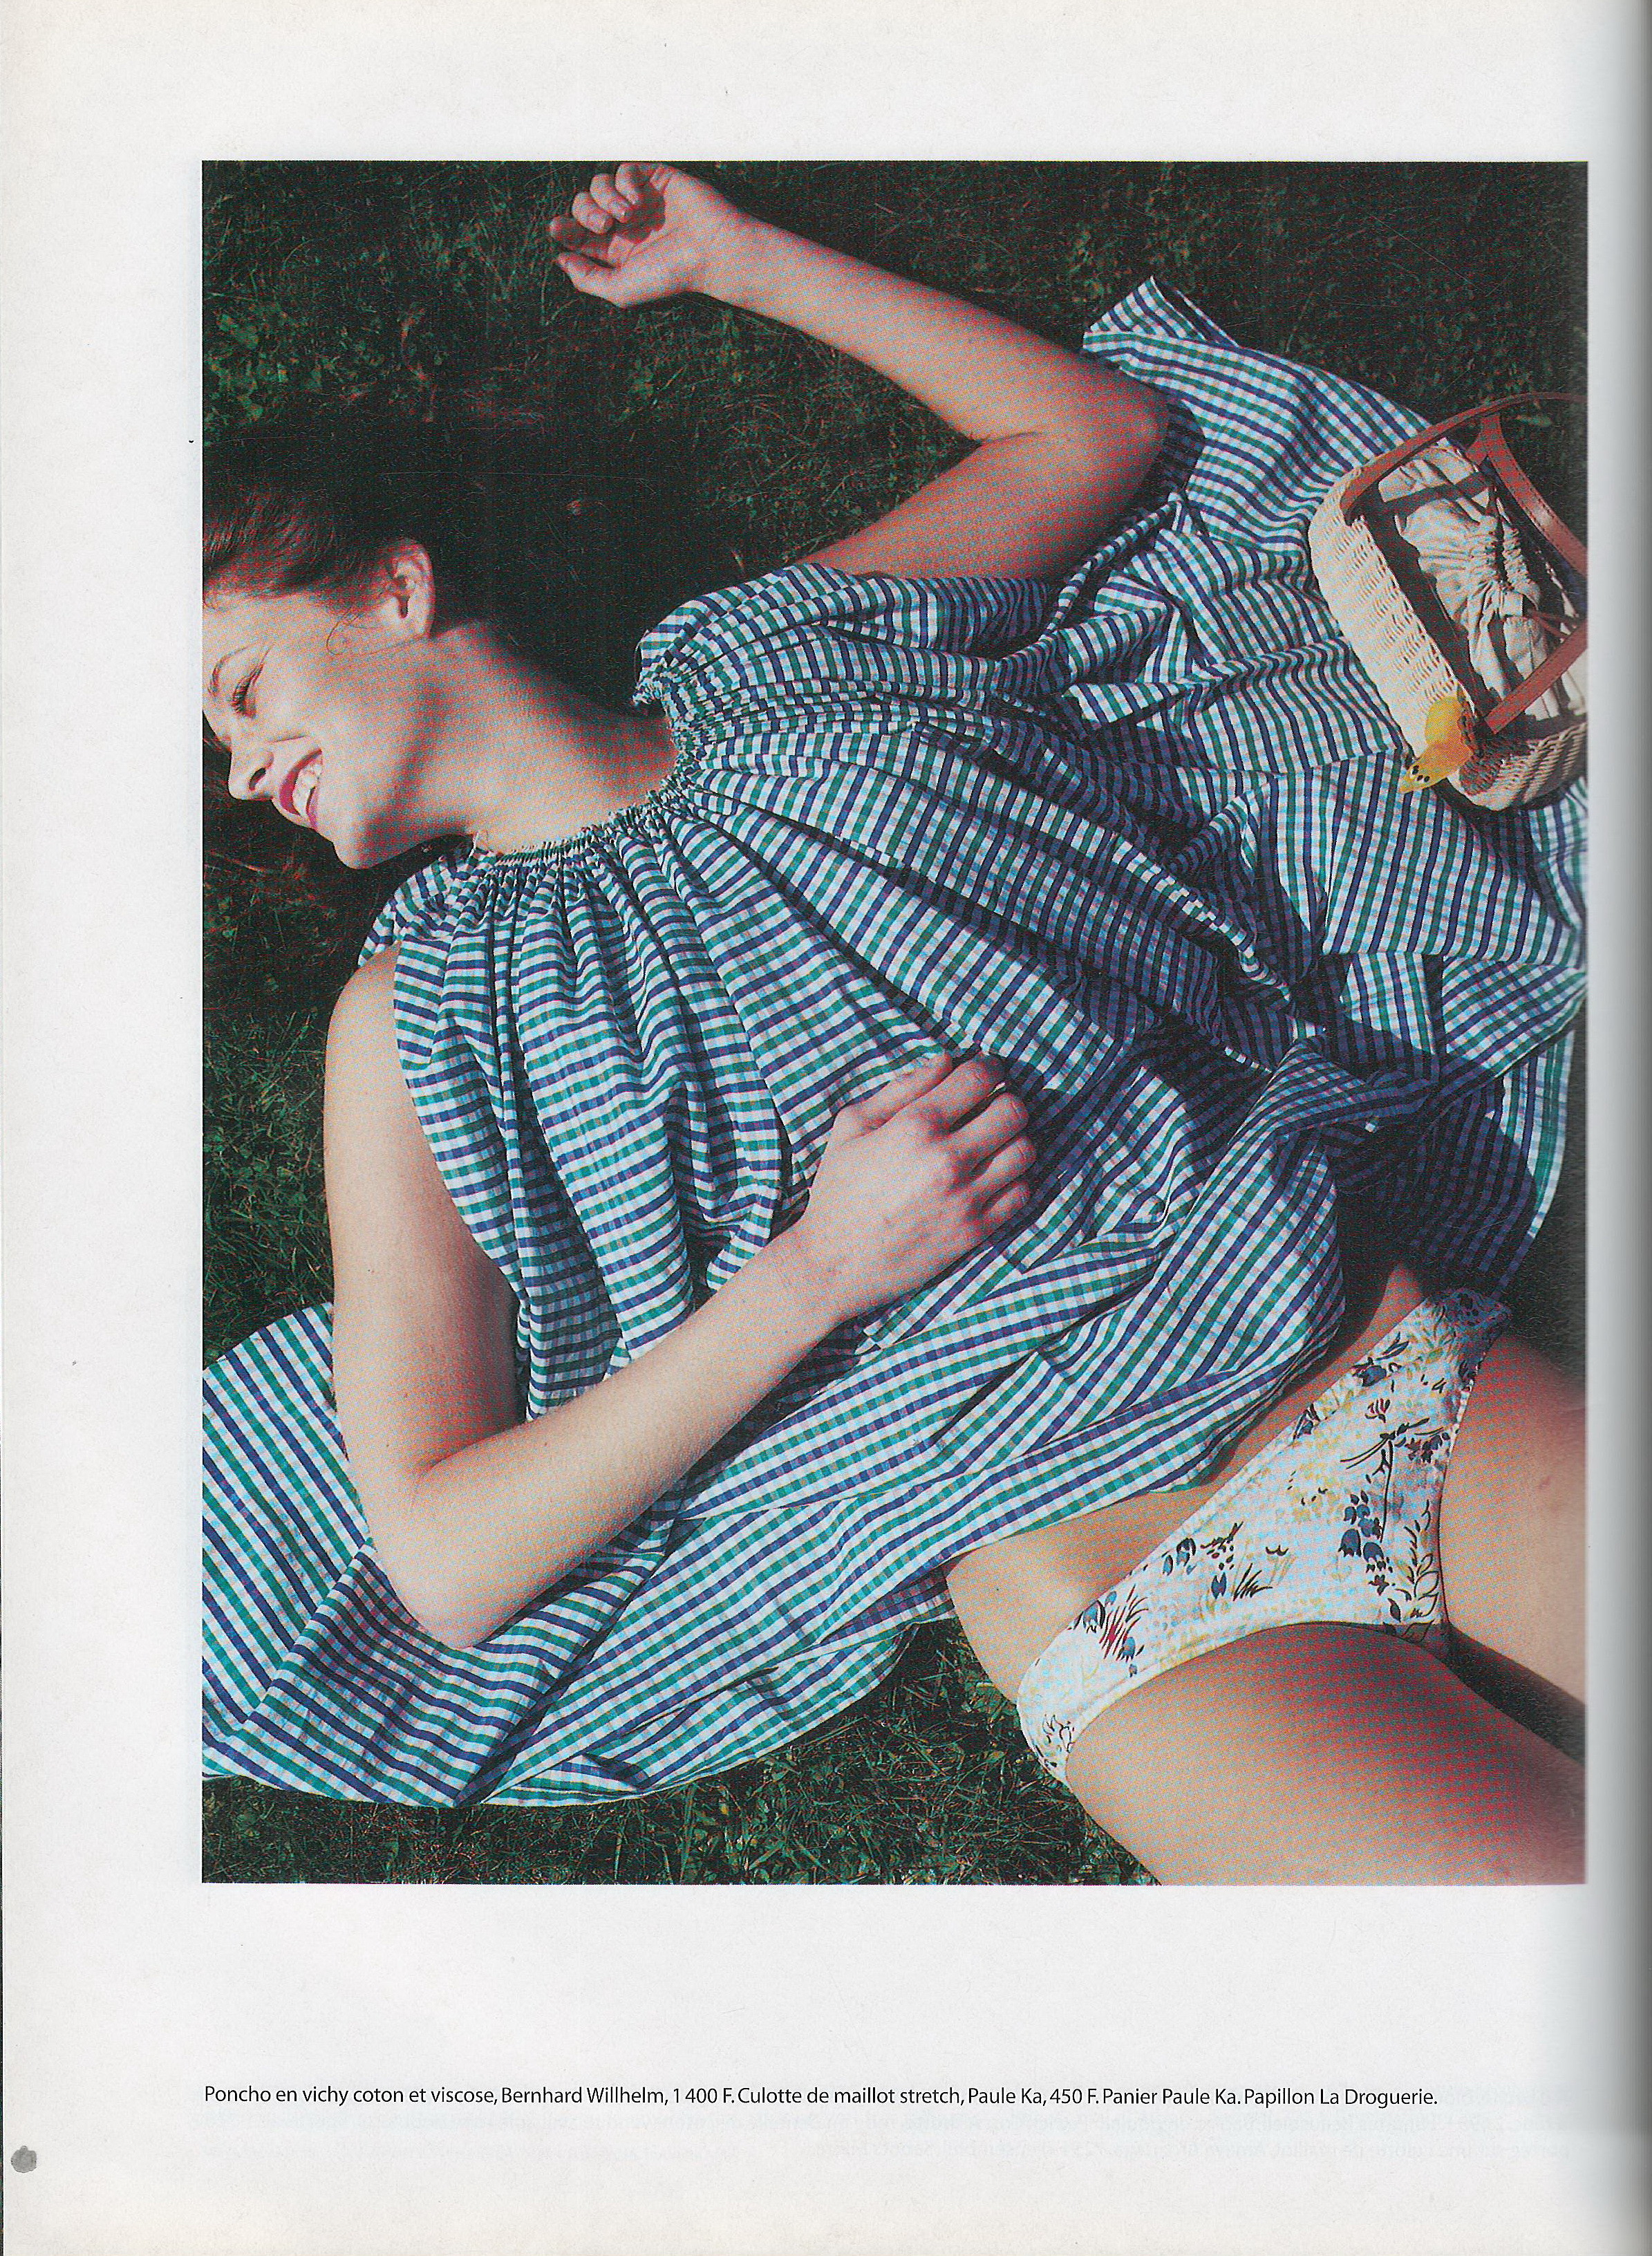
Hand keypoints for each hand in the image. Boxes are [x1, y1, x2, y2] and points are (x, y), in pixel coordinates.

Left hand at [548, 163, 748, 306]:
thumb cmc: (671, 275)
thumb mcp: (621, 289)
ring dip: (605, 198)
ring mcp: (639, 200)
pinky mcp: (655, 179)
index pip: (577, 233)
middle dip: (584, 212)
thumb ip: (587, 279)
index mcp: (615, 249)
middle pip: (583, 204)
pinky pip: (625, 169)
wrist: (711, 252)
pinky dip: (625, 182)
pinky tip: (638, 200)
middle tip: (603, 225)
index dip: (564, 228)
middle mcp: (624, 224)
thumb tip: (560, 260)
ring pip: (599, 184)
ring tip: (627, 215)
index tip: (558, 228)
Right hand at [777, 1056, 1034, 1328]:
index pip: (979, 1077)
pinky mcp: (975, 1231)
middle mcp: (946, 1159)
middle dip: (1005, 1102)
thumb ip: (901, 1088)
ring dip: (1014, 1140)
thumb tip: (947, 1060)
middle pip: (1014, 1111)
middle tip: (990, 1110)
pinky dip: (1015, 1179)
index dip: (987, 1069)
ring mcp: (965, 1198)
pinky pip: (1022, 1193)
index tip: (984, 1074)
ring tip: (994, 1144)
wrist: (834, 1264)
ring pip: (1025, 1150)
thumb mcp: (852, 1126)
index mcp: (914, 1126)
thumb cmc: (838, 1189)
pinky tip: (993, 1177)